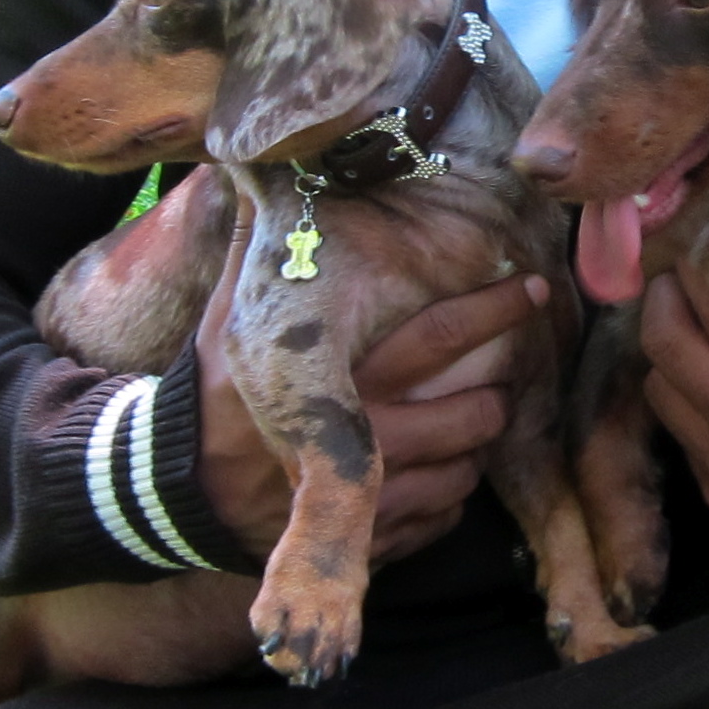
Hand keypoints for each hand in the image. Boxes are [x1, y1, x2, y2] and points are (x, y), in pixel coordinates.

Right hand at [196, 207, 546, 563]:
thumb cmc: (213, 393)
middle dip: (498, 393)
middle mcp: (365, 440)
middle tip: (500, 376)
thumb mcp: (230, 317)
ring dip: (477, 447)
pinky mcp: (370, 541)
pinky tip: (435, 472)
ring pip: (468, 470)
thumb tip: (258, 167)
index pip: (442, 337)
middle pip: (474, 414)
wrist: (174, 492)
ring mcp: (371, 501)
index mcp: (341, 377)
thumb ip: (260, 247)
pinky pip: (444, 517)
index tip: (534, 289)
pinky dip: (449, 496)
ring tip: (467, 422)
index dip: (497, 310)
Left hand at [641, 257, 708, 524]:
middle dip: (664, 297)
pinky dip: (678, 389)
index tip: (699, 240)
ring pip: (658, 383)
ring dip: (666, 345)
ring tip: (683, 318)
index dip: (700, 268)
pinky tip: (701, 371)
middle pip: (669, 344)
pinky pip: (673, 423)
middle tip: (675, 272)